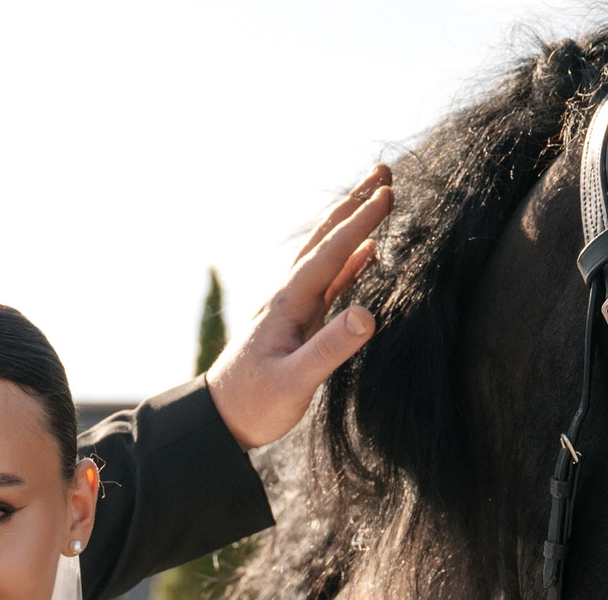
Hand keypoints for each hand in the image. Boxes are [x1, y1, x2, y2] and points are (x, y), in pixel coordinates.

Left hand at [204, 163, 395, 450]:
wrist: (219, 420)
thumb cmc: (254, 405)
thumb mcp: (294, 382)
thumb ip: (329, 349)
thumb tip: (366, 314)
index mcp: (288, 304)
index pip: (329, 254)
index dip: (359, 223)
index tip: (388, 193)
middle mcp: (289, 297)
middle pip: (325, 240)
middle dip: (354, 204)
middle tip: (383, 172)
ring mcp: (294, 308)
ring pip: (327, 255)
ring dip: (352, 225)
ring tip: (377, 198)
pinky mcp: (299, 324)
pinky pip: (330, 282)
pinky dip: (351, 261)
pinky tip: (369, 253)